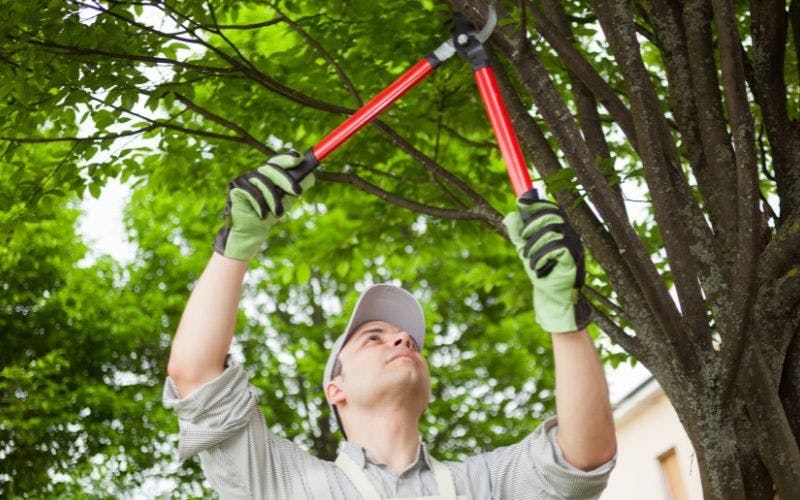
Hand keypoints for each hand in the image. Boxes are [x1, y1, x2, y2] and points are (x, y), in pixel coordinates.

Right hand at [213, 151, 313, 259]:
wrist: (253, 230)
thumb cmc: (270, 213)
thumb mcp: (287, 199)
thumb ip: (297, 186)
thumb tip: (311, 176)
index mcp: (268, 174)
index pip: (278, 161)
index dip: (288, 157)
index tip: (299, 158)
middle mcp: (255, 172)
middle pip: (271, 168)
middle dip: (286, 180)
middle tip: (298, 192)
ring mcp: (244, 178)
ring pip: (262, 181)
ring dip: (273, 199)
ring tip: (278, 214)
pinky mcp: (235, 187)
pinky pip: (250, 191)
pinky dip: (259, 204)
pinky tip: (262, 215)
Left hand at [503, 190, 590, 332]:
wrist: (552, 297)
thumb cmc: (541, 273)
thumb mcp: (525, 250)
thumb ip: (518, 234)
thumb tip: (510, 215)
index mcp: (560, 230)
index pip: (552, 209)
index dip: (537, 203)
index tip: (520, 202)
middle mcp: (570, 235)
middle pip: (552, 215)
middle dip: (532, 225)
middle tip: (522, 240)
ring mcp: (574, 246)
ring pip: (551, 231)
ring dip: (534, 246)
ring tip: (529, 260)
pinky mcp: (574, 258)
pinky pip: (555, 247)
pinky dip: (541, 257)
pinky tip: (538, 268)